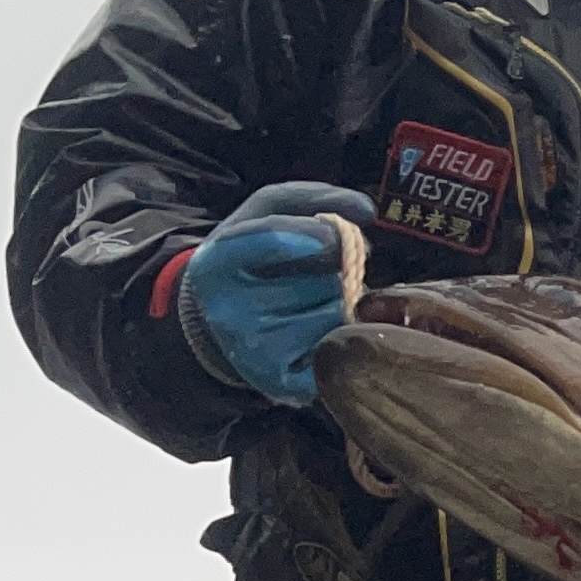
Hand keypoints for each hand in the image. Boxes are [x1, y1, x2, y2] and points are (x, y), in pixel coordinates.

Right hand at [180, 181, 373, 406]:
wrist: (224, 322)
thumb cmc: (256, 258)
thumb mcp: (268, 214)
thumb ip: (314, 198)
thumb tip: (365, 210)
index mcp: (214, 264)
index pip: (262, 240)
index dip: (304, 233)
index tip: (330, 232)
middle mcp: (228, 312)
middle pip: (321, 279)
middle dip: (332, 269)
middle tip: (311, 272)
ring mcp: (254, 351)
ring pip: (336, 311)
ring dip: (339, 300)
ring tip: (309, 302)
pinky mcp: (281, 382)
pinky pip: (340, 347)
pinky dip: (343, 334)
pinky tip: (319, 330)